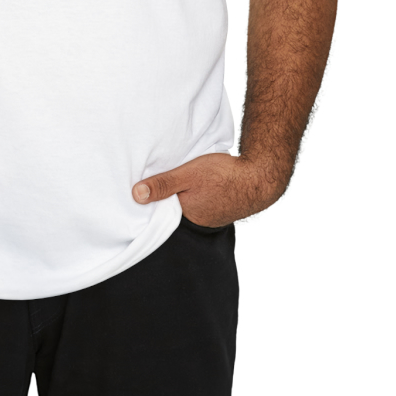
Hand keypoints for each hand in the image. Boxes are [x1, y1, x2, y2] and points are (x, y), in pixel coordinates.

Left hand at [131, 153, 289, 226]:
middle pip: (173, 211)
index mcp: (185, 216)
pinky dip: (195, 196)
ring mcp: (210, 216)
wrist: (259, 177)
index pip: (160, 214)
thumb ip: (163, 184)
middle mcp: (197, 221)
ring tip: (174, 184)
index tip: (138, 193)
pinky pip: (200, 204)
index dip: (150, 203)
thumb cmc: (223, 176)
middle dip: (164, 201)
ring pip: (187, 207)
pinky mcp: (219, 208)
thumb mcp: (187, 174)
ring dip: (182, 197)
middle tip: (154, 186)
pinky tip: (196, 186)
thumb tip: (136, 195)